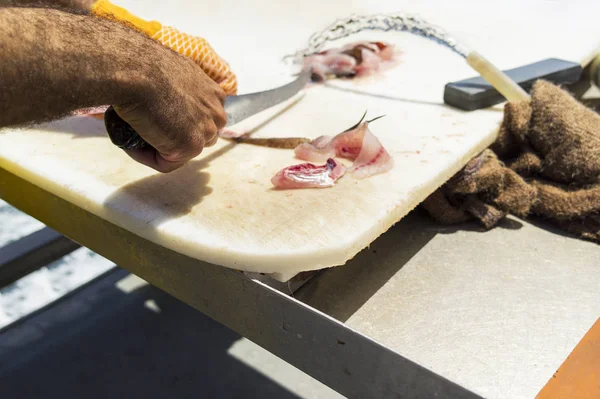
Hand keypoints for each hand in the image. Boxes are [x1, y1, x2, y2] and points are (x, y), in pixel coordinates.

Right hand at [115, 53, 226, 172]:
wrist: (134, 68)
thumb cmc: (144, 65)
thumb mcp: (172, 72)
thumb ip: (178, 88)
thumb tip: (163, 95)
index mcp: (214, 94)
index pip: (204, 120)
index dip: (181, 124)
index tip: (159, 120)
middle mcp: (216, 113)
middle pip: (198, 138)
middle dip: (175, 138)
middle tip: (147, 131)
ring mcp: (205, 132)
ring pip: (182, 152)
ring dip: (160, 148)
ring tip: (136, 136)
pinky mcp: (189, 146)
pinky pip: (165, 164)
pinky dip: (146, 157)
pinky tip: (132, 145)